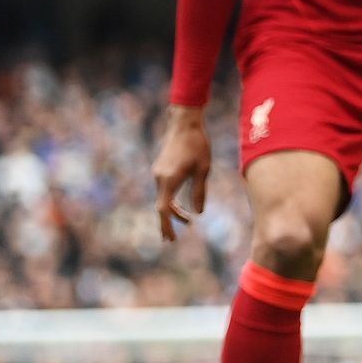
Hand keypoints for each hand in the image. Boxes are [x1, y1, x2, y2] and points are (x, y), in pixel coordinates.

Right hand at [152, 105, 211, 241]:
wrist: (184, 122)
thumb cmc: (198, 144)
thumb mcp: (203, 169)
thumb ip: (199, 191)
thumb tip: (198, 212)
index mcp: (169, 179)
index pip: (164, 209)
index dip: (167, 225)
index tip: (171, 239)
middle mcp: (159, 177)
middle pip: (161, 206)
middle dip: (168, 223)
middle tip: (173, 240)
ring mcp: (158, 172)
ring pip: (162, 197)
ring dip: (172, 210)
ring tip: (187, 220)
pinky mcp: (160, 167)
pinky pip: (163, 189)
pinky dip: (170, 199)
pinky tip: (180, 204)